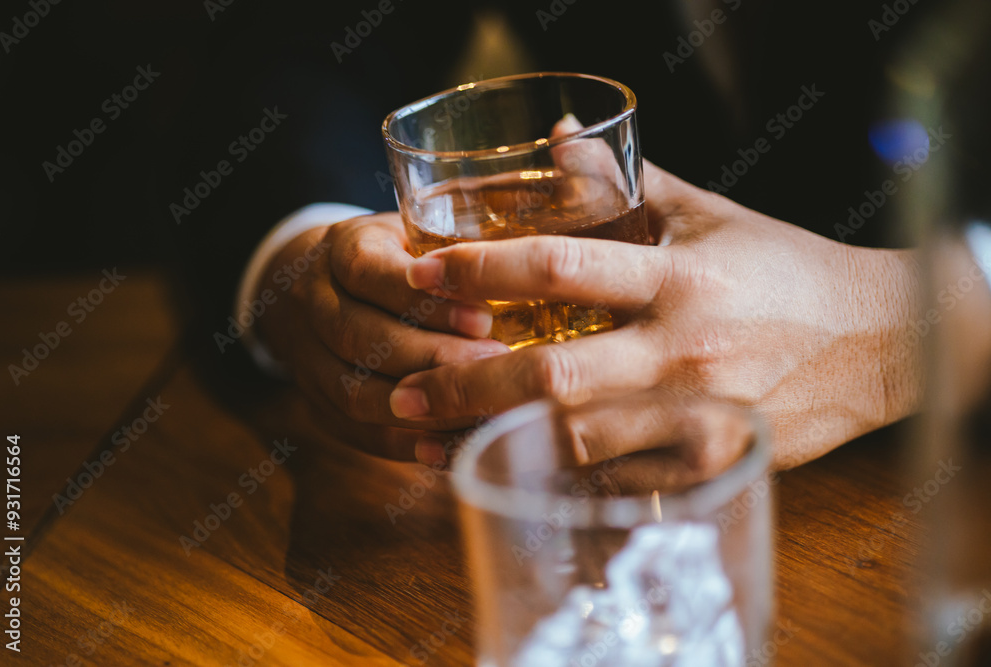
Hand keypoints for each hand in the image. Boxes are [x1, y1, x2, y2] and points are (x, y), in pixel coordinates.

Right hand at [257, 213, 509, 460]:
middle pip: (360, 336)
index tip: (483, 317)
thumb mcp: (418, 236)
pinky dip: (404, 444)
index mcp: (341, 249)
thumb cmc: (395, 259)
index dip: (423, 299)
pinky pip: (356, 432)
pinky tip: (449, 447)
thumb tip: (536, 275)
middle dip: (431, 356)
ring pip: (354, 391)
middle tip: (495, 367)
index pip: (369, 272)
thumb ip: (458, 253)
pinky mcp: (316, 405)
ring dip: (420, 406)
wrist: (320, 287)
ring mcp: (307, 359)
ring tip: (480, 409)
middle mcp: (313, 302)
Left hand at [389, 160, 922, 469]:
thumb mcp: (708, 215)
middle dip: (465, 385)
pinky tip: (505, 472)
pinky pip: (614, 483)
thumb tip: (560, 137)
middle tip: (404, 391)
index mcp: (679, 277)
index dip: (483, 269)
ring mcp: (697, 418)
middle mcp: (684, 351)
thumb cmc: (783, 272)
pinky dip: (553, 480)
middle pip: (552, 376)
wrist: (874, 342)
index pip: (561, 266)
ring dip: (494, 443)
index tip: (426, 273)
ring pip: (574, 444)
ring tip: (429, 443)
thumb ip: (628, 180)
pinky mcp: (709, 466)